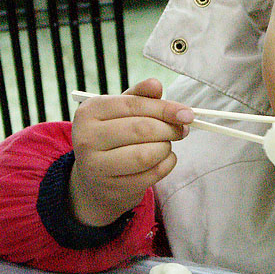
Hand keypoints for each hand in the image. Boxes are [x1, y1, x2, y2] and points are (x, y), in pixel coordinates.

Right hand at [68, 78, 193, 225]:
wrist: (97, 179)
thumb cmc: (114, 138)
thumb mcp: (121, 112)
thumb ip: (140, 96)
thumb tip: (156, 84)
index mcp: (89, 111)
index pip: (133, 104)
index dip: (165, 108)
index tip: (187, 114)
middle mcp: (87, 138)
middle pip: (142, 129)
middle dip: (170, 129)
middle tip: (182, 130)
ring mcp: (97, 166)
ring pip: (147, 154)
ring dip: (166, 148)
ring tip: (166, 144)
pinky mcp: (113, 188)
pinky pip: (152, 174)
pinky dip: (167, 164)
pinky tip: (163, 160)